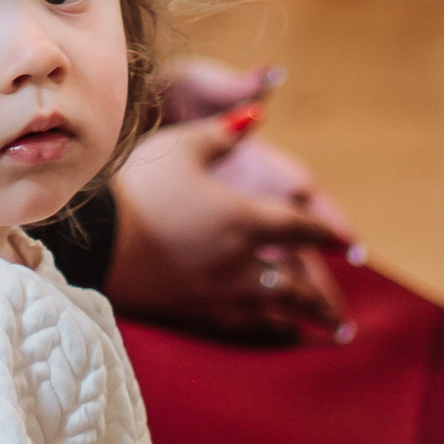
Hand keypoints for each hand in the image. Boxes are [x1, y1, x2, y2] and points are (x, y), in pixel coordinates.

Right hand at [106, 119, 358, 339]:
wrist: (96, 240)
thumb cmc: (138, 186)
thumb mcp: (181, 148)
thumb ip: (223, 132)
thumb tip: (259, 112)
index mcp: (245, 219)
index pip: (300, 230)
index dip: (327, 235)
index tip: (347, 244)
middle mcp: (242, 262)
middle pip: (298, 287)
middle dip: (324, 302)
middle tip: (342, 318)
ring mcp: (220, 292)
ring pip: (276, 312)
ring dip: (304, 320)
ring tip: (324, 330)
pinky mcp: (196, 312)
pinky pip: (245, 326)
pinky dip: (268, 329)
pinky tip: (275, 331)